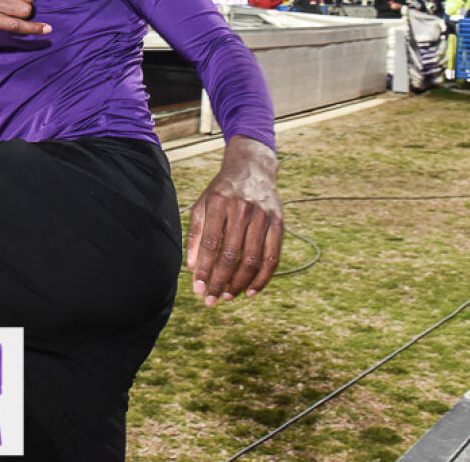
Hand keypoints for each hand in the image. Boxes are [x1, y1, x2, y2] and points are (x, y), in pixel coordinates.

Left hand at [185, 135, 281, 306]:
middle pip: (231, 254)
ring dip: (240, 283)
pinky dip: (263, 277)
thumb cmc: (221, 191)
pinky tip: (251, 291)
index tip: (197, 289)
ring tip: (227, 296)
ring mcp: (263, 216)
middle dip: (220, 281)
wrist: (252, 168)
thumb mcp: (202, 204)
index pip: (210, 243)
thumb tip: (191, 267)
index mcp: (218, 202)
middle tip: (211, 300)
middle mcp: (242, 208)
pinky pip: (272, 256)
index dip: (204, 268)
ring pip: (253, 258)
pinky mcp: (278, 222)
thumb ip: (195, 234)